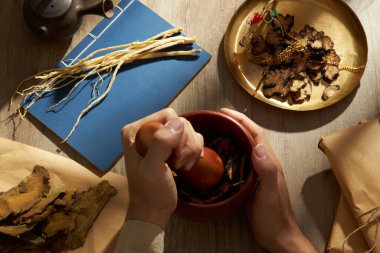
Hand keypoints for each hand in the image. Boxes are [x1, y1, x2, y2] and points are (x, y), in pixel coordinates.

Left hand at [121, 108, 202, 228]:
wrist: (154, 210)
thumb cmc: (150, 192)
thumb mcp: (153, 170)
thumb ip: (161, 144)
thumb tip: (178, 122)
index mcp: (135, 130)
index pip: (168, 116)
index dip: (177, 134)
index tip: (174, 155)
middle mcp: (147, 129)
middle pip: (181, 122)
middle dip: (185, 145)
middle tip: (177, 163)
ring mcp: (160, 137)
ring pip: (188, 131)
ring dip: (191, 150)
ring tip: (180, 166)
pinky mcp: (171, 146)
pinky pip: (192, 138)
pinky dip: (194, 152)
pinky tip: (185, 166)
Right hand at [220, 108, 316, 252]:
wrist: (276, 235)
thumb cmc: (274, 216)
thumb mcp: (270, 192)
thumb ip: (266, 169)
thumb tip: (256, 146)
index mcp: (269, 161)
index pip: (255, 133)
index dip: (241, 120)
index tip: (225, 111)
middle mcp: (263, 163)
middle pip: (249, 136)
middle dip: (235, 122)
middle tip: (217, 117)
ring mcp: (256, 171)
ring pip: (244, 146)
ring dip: (232, 134)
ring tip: (216, 129)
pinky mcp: (249, 181)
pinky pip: (239, 160)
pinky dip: (229, 151)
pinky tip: (219, 154)